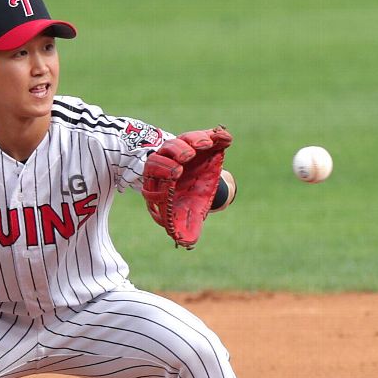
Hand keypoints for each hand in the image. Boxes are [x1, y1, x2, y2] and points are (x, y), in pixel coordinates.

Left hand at [141, 126, 232, 247]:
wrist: (198, 181)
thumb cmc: (187, 199)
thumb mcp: (187, 212)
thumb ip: (186, 225)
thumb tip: (187, 243)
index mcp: (158, 181)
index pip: (152, 180)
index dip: (160, 180)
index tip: (172, 182)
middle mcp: (165, 163)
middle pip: (159, 159)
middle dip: (171, 159)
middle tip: (184, 161)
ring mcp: (180, 149)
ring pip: (176, 143)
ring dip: (190, 142)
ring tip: (204, 145)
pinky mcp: (198, 140)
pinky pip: (203, 135)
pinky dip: (215, 136)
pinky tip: (226, 138)